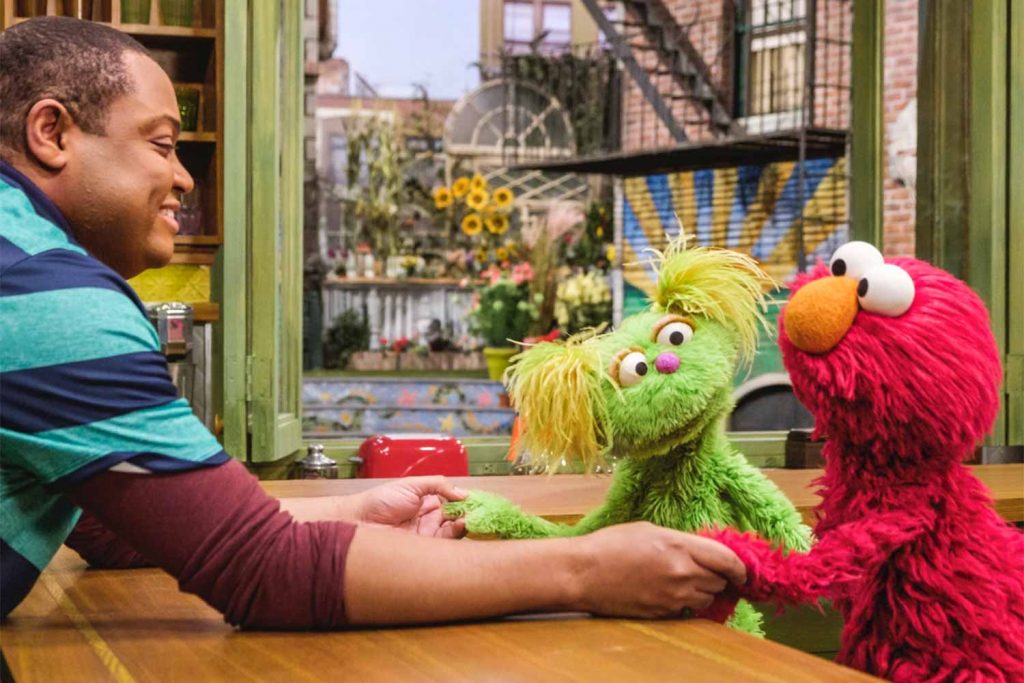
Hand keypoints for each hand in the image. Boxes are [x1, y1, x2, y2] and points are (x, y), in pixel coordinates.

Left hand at [353, 477, 468, 538]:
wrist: (359, 521)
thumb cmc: (380, 500)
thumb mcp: (412, 484)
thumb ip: (438, 485)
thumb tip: (464, 493)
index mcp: (427, 501)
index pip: (453, 502)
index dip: (466, 501)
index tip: (479, 500)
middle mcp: (429, 519)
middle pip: (456, 517)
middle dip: (469, 513)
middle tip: (479, 510)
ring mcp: (427, 535)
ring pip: (453, 531)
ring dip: (465, 524)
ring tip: (471, 517)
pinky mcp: (424, 549)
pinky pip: (444, 544)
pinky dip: (456, 535)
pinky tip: (462, 526)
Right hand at [574, 522, 745, 618]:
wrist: (583, 574)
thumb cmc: (610, 545)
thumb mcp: (649, 530)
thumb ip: (680, 541)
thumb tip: (700, 551)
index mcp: (680, 546)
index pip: (728, 560)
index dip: (740, 567)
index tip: (741, 570)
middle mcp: (682, 573)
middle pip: (720, 581)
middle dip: (719, 577)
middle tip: (711, 573)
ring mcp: (673, 597)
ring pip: (707, 599)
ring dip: (704, 592)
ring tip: (686, 582)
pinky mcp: (662, 614)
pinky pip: (687, 611)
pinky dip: (686, 603)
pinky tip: (670, 593)